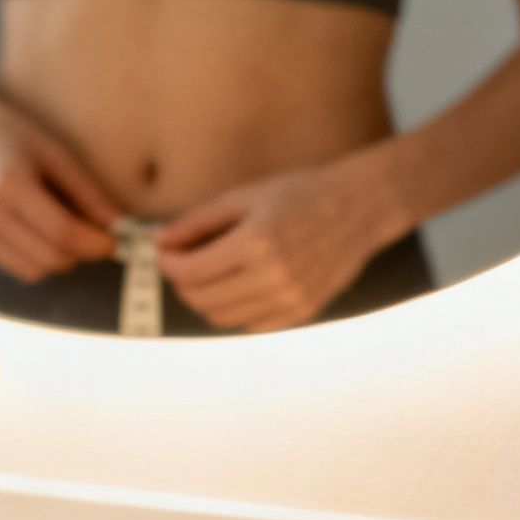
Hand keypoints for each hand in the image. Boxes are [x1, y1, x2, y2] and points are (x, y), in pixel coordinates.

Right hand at [0, 90, 119, 282]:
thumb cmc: (10, 135)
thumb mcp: (55, 153)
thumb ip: (87, 192)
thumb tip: (118, 226)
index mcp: (9, 183)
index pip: (61, 232)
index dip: (93, 244)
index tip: (113, 242)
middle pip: (47, 258)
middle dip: (79, 255)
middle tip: (94, 239)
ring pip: (31, 271)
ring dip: (57, 260)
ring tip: (64, 233)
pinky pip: (11, 266)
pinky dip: (33, 258)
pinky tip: (36, 232)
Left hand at [155, 156, 409, 332]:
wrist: (360, 207)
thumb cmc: (301, 194)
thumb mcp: (244, 197)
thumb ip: (197, 222)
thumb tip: (159, 242)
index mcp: (255, 243)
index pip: (191, 273)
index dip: (169, 265)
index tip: (166, 254)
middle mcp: (273, 277)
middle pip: (201, 300)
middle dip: (183, 282)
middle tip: (185, 263)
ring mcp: (290, 299)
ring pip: (221, 318)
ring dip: (207, 298)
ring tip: (213, 272)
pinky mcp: (302, 312)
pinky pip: (250, 325)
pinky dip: (236, 309)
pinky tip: (241, 284)